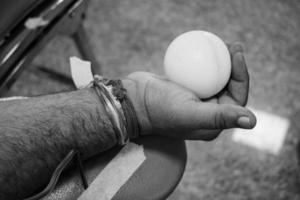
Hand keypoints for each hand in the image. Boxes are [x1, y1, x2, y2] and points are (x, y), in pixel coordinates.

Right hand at [122, 43, 255, 139]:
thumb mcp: (190, 113)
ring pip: (213, 78)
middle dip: (234, 66)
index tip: (237, 54)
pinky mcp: (184, 89)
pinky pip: (198, 73)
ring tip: (222, 43)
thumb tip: (252, 121)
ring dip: (220, 62)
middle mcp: (206, 113)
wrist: (132, 102)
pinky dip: (202, 61)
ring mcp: (195, 100)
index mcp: (212, 123)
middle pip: (227, 86)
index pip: (236, 98)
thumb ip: (220, 117)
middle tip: (232, 45)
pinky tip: (202, 48)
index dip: (241, 76)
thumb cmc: (159, 110)